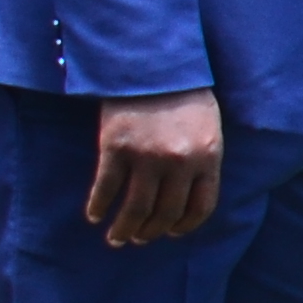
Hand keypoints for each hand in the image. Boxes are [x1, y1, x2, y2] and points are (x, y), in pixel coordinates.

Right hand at [85, 89, 222, 246]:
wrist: (151, 63)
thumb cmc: (184, 94)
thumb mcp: (208, 128)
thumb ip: (201, 160)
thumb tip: (186, 198)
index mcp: (208, 157)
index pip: (200, 207)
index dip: (184, 226)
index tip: (171, 233)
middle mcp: (179, 162)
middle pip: (166, 213)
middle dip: (152, 232)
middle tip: (139, 239)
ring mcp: (146, 156)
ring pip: (136, 208)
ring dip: (125, 229)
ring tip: (117, 238)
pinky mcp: (115, 147)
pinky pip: (106, 187)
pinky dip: (99, 206)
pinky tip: (94, 215)